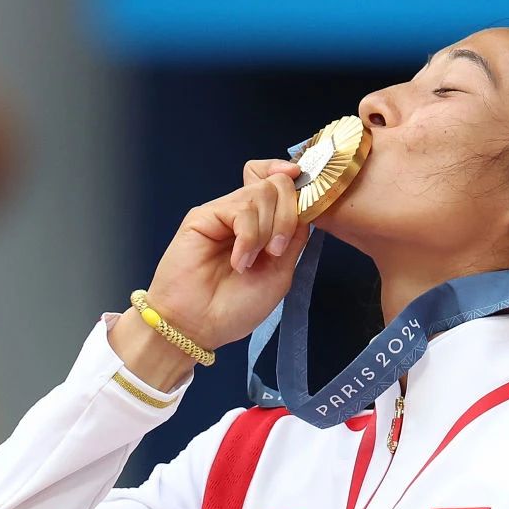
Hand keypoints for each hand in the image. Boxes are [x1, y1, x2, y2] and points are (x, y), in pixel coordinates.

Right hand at [145, 157, 309, 352]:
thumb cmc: (236, 307)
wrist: (199, 325)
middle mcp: (245, 215)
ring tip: (251, 263)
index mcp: (265, 226)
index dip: (296, 183)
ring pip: (262, 193)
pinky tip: (239, 261)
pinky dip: (248, 237)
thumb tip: (306, 210)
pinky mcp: (204, 215)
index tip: (309, 192)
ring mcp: (225, 213)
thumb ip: (294, 239)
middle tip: (275, 252)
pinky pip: (240, 208)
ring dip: (267, 231)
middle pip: (277, 185)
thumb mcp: (280, 273)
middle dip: (287, 217)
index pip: (283, 186)